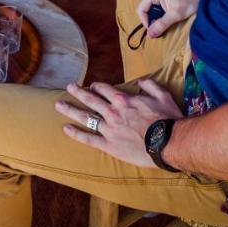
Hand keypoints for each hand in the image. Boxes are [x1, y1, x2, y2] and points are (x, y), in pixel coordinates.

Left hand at [55, 78, 184, 167]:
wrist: (169, 143)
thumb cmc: (168, 119)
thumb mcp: (163, 95)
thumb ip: (150, 85)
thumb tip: (141, 81)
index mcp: (123, 99)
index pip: (105, 89)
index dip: (97, 86)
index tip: (93, 86)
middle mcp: (112, 112)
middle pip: (90, 99)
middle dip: (78, 92)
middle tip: (69, 87)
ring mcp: (109, 129)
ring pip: (85, 117)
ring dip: (71, 109)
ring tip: (58, 105)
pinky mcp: (109, 145)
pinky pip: (88, 138)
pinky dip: (76, 134)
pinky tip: (66, 129)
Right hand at [137, 0, 200, 40]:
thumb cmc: (188, 2)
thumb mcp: (174, 15)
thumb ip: (161, 25)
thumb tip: (149, 35)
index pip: (141, 10)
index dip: (146, 22)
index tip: (155, 30)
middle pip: (144, 10)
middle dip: (151, 21)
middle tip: (160, 29)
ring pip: (149, 10)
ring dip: (155, 19)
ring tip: (165, 24)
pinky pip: (155, 8)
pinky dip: (159, 15)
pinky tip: (167, 18)